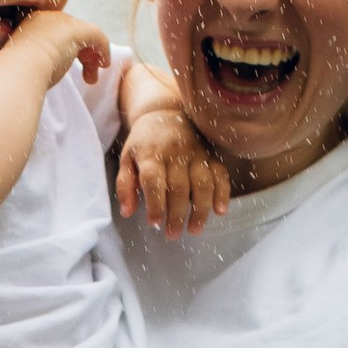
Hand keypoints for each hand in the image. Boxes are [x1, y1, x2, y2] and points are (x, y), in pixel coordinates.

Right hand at [14, 7, 113, 90]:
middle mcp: (47, 18)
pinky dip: (103, 49)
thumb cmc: (17, 75)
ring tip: (91, 78)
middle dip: (81, 54)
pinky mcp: (77, 30)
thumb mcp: (23, 64)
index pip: (56, 33)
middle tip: (86, 77)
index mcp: (31, 24)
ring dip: (91, 57)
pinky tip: (104, 64)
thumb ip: (33, 60)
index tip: (68, 68)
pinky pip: (97, 36)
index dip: (66, 50)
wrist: (18, 71)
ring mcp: (61, 21)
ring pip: (85, 36)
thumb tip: (44, 70)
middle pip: (72, 33)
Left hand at [117, 94, 231, 237]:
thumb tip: (127, 212)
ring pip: (202, 183)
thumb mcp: (127, 158)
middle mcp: (175, 153)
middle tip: (172, 234)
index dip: (155, 203)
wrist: (166, 112)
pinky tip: (220, 211)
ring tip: (195, 230)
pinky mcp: (211, 155)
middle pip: (179, 186)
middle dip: (177, 214)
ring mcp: (196, 154)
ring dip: (200, 209)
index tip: (154, 223)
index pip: (153, 180)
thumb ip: (125, 185)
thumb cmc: (144, 142)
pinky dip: (223, 193)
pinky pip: (220, 175)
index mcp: (151, 154)